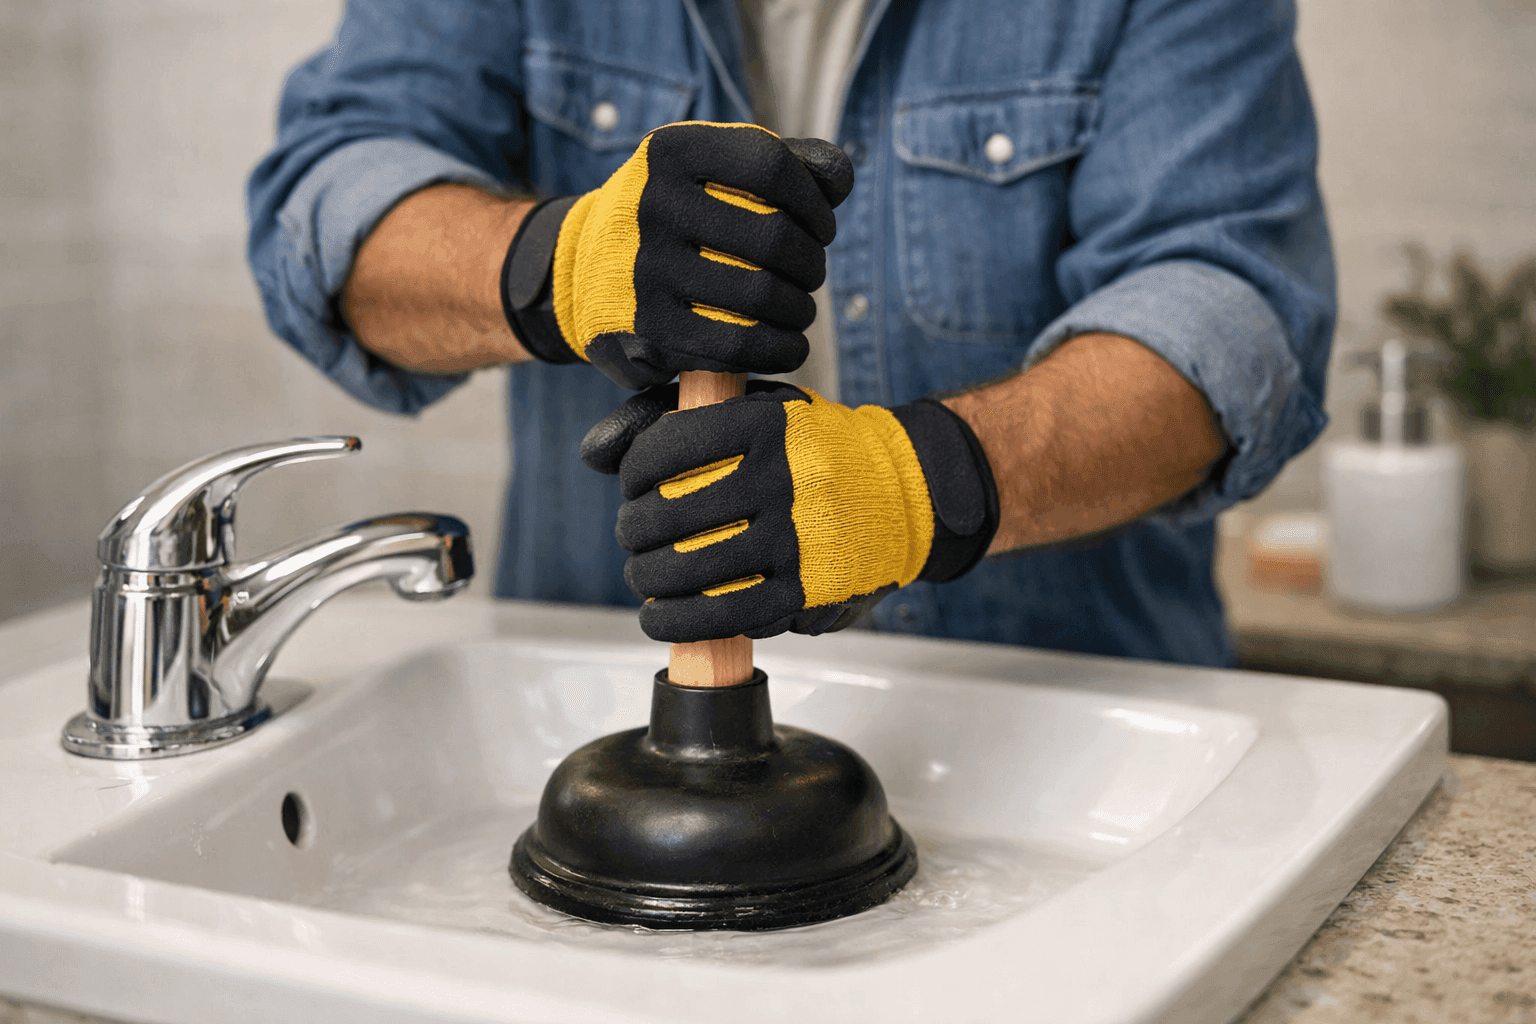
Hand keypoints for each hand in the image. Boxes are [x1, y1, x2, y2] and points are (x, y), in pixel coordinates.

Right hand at [502, 123, 854, 388]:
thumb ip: (782, 160)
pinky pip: (739, 345)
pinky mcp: (649, 330)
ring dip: (800, 310)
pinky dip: (781, 349)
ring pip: (762, 296)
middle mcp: (652, 205)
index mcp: (671, 152)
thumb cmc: (672, 216)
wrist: (579, 269)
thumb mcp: (707, 167)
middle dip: (810, 263)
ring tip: (799, 310)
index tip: (821, 228)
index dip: (814, 203)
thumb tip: (838, 179)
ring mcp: (646, 270)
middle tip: (809, 275)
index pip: (770, 166)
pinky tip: (790, 345)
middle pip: (774, 237)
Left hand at [581, 382, 999, 641]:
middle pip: (668, 515)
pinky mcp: (809, 590)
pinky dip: (679, 622)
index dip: (634, 472)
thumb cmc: (817, 452)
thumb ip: (682, 421)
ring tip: (645, 579)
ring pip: (689, 569)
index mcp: (767, 425)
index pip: (666, 449)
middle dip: (634, 531)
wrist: (912, 491)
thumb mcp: (764, 413)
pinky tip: (661, 619)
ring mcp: (799, 538)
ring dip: (649, 581)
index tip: (635, 485)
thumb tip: (595, 452)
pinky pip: (725, 615)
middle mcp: (784, 478)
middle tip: (635, 537)